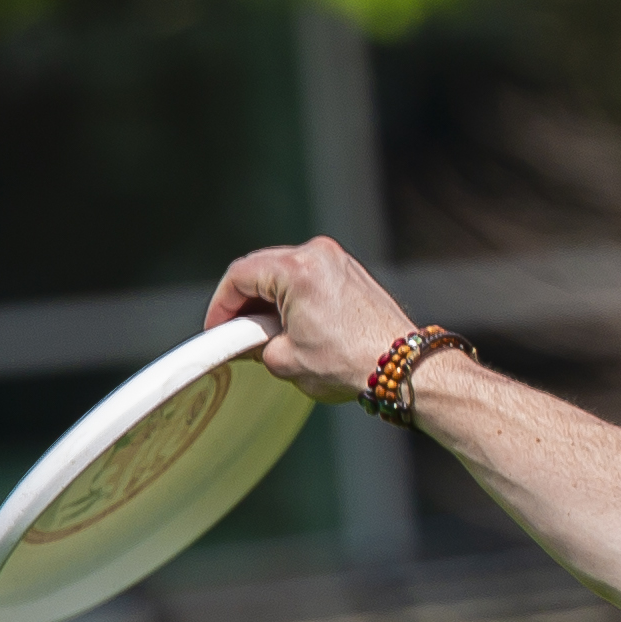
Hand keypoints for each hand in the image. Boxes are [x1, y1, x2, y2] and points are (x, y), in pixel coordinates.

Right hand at [204, 237, 413, 402]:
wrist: (403, 367)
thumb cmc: (351, 363)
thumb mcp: (286, 360)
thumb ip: (254, 345)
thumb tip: (245, 341)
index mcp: (297, 270)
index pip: (239, 275)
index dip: (221, 304)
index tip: (217, 328)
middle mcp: (318, 254)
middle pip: (261, 267)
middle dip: (244, 299)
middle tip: (235, 331)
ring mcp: (338, 260)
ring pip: (284, 270)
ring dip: (268, 297)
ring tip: (263, 332)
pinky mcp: (351, 272)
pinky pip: (309, 275)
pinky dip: (292, 295)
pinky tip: (290, 323)